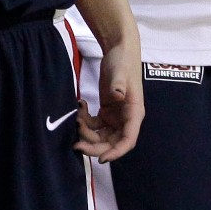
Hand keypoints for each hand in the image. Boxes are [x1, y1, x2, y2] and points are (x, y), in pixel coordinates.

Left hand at [76, 39, 142, 162]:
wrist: (119, 50)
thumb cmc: (123, 61)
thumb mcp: (119, 72)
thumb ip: (118, 84)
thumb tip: (118, 96)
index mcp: (134, 113)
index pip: (128, 140)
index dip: (116, 152)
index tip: (101, 159)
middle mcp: (126, 119)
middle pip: (112, 143)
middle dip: (94, 147)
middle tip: (76, 144)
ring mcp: (116, 117)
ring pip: (101, 137)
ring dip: (87, 134)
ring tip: (77, 117)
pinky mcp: (106, 112)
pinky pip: (95, 127)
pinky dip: (85, 123)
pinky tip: (80, 107)